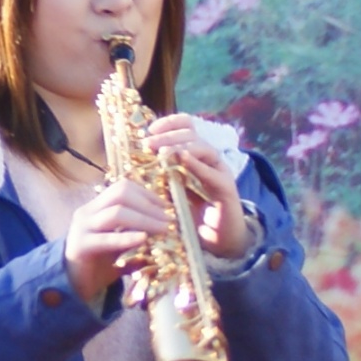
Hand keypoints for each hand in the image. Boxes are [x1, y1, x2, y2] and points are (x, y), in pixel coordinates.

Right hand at [65, 176, 176, 305]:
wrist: (72, 287)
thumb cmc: (99, 266)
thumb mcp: (122, 246)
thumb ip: (137, 234)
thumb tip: (167, 227)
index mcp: (96, 208)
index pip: (123, 188)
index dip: (147, 194)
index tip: (168, 207)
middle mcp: (87, 213)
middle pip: (121, 194)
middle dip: (149, 205)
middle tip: (170, 219)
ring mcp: (82, 228)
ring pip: (116, 213)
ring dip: (145, 219)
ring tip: (164, 229)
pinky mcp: (80, 246)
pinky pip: (106, 239)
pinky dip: (127, 237)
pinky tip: (144, 238)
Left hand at [142, 112, 256, 261]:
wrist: (218, 238)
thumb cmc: (192, 213)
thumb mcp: (171, 190)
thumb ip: (160, 175)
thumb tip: (134, 163)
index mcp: (195, 155)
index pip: (187, 127)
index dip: (170, 123)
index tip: (150, 130)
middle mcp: (209, 159)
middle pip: (193, 134)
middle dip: (169, 135)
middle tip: (149, 143)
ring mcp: (219, 172)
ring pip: (204, 148)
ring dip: (181, 147)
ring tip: (162, 152)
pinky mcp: (226, 188)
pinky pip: (213, 173)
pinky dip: (198, 165)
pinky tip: (183, 160)